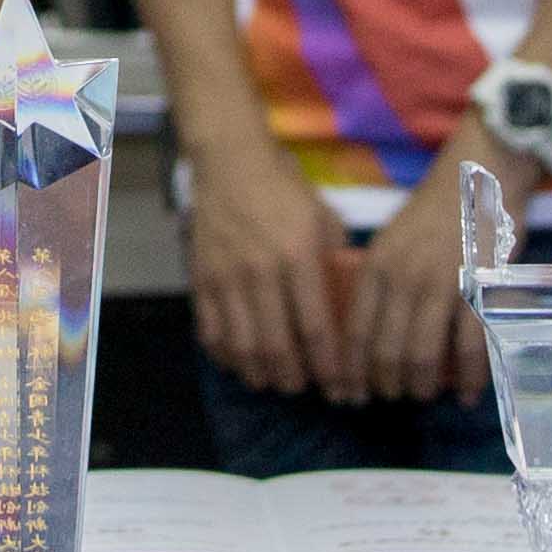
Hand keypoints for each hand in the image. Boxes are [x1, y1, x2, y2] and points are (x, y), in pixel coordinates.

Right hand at [184, 135, 351, 400]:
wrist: (230, 161)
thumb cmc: (285, 189)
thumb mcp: (324, 218)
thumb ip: (336, 261)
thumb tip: (350, 301)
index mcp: (298, 256)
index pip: (315, 328)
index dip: (329, 366)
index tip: (340, 385)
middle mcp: (261, 272)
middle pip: (277, 346)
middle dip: (294, 379)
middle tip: (304, 389)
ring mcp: (226, 277)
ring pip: (242, 346)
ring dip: (260, 374)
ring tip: (273, 382)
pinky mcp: (201, 278)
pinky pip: (211, 331)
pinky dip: (225, 356)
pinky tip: (239, 363)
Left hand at [349, 142, 494, 407]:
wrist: (479, 177)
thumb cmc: (433, 213)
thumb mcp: (390, 242)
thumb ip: (378, 282)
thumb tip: (366, 332)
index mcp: (376, 267)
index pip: (354, 334)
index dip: (350, 373)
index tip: (350, 395)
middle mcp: (403, 280)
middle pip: (386, 353)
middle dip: (386, 385)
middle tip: (391, 398)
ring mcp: (442, 287)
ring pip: (423, 357)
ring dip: (421, 386)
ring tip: (422, 396)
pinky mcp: (479, 291)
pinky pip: (470, 349)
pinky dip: (468, 379)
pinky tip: (466, 395)